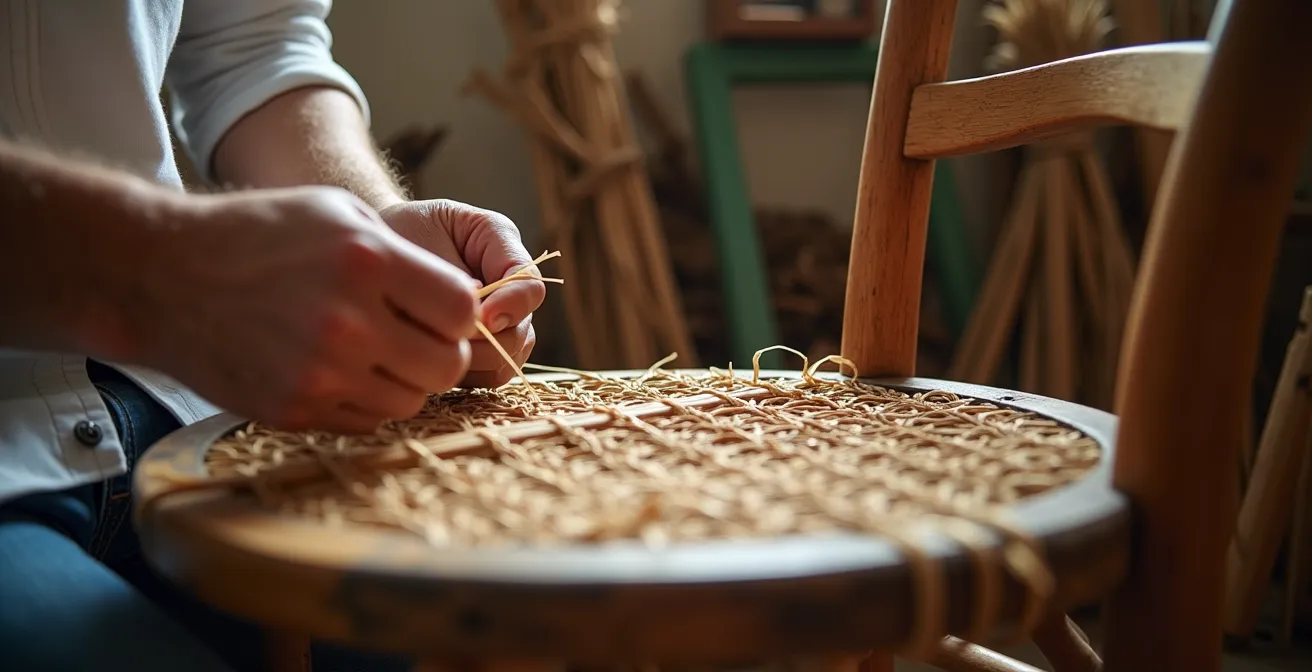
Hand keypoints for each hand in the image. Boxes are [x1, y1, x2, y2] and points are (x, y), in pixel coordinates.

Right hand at [131, 186, 477, 432]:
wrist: (164, 276)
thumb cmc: (259, 235)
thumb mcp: (338, 213)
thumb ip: (407, 255)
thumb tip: (468, 301)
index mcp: (368, 261)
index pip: (463, 311)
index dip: (458, 313)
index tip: (438, 309)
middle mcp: (349, 322)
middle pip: (447, 365)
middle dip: (438, 351)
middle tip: (412, 337)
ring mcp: (320, 372)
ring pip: (411, 400)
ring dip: (402, 379)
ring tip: (371, 351)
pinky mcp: (295, 409)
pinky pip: (367, 421)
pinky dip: (364, 400)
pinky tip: (337, 369)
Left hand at [379, 199, 544, 387]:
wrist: (377, 250)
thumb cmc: (397, 236)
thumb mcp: (420, 240)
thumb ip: (451, 278)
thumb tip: (481, 321)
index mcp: (502, 246)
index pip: (530, 286)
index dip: (512, 306)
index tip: (480, 317)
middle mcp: (510, 288)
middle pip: (521, 332)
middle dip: (483, 342)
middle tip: (440, 337)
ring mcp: (503, 322)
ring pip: (507, 361)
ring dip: (469, 361)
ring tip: (428, 346)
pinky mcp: (487, 351)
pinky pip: (489, 377)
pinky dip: (463, 375)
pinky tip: (430, 359)